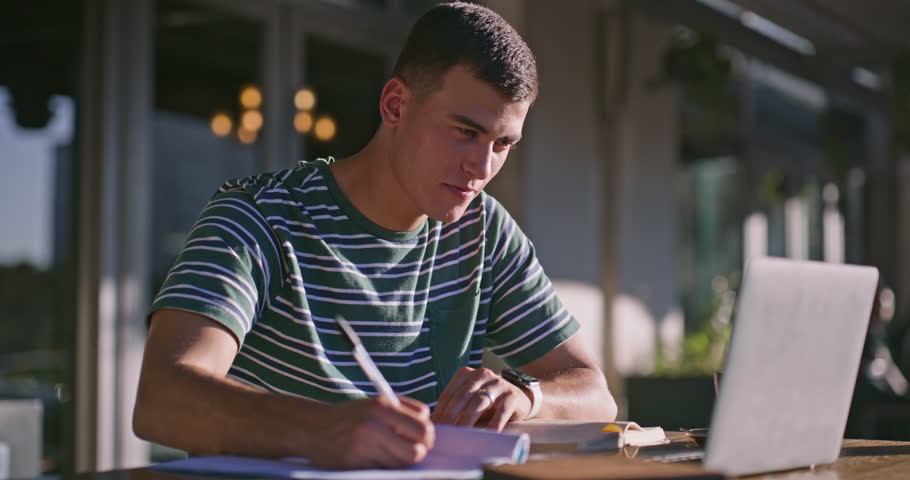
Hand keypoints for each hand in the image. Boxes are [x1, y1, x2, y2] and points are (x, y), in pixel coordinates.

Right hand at [302, 396, 434, 468]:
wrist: (311, 428)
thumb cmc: (348, 417)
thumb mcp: (374, 404)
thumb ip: (402, 411)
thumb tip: (428, 427)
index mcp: (382, 407)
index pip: (423, 424)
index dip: (427, 435)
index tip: (423, 439)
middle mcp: (374, 425)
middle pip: (417, 450)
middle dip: (418, 452)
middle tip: (413, 452)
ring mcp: (364, 446)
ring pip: (401, 464)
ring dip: (399, 462)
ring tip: (387, 454)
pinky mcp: (356, 463)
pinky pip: (383, 471)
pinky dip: (383, 468)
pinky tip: (373, 459)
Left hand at [431, 367, 531, 431]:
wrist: (519, 398)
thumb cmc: (488, 403)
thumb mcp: (470, 401)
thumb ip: (455, 410)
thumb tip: (435, 427)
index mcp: (466, 374)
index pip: (449, 393)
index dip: (440, 410)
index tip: (434, 427)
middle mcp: (481, 375)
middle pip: (462, 396)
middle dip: (451, 416)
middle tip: (444, 432)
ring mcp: (498, 383)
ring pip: (479, 401)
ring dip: (468, 420)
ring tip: (462, 435)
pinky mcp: (512, 395)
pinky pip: (501, 410)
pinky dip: (494, 422)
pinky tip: (488, 433)